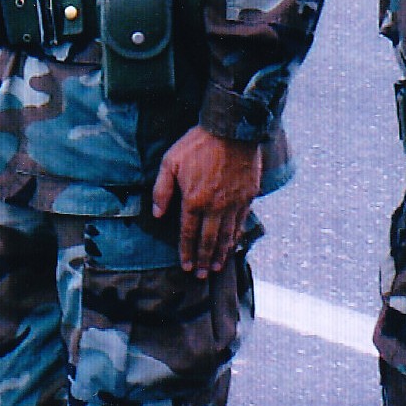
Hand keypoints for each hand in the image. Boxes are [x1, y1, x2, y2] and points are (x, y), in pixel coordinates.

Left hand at [150, 126, 260, 277]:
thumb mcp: (169, 163)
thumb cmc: (197, 145)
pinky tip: (233, 245)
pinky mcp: (249, 196)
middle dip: (204, 260)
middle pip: (209, 240)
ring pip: (227, 235)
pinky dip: (237, 237)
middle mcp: (215, 207)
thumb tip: (157, 214)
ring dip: (222, 253)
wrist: (232, 130)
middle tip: (202, 276)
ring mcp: (234, 203)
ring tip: (217, 267)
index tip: (186, 266)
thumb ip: (161, 191)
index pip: (188, 233)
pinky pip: (242, 222)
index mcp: (194, 200)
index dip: (186, 251)